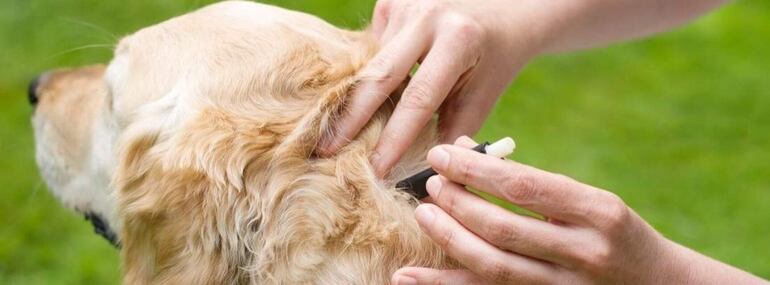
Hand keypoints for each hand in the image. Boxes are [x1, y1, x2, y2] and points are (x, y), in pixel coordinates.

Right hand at [317, 0, 543, 174]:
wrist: (505, 10)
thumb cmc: (495, 60)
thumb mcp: (483, 96)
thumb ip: (452, 132)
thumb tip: (420, 175)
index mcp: (457, 40)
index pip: (418, 99)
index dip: (394, 138)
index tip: (375, 169)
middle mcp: (427, 16)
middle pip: (378, 76)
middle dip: (350, 118)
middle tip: (325, 151)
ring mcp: (405, 4)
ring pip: (372, 63)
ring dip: (364, 97)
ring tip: (345, 128)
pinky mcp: (391, 1)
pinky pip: (373, 48)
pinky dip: (375, 72)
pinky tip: (382, 85)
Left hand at [392, 136, 766, 283]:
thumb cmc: (616, 234)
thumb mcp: (593, 202)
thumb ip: (538, 186)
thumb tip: (469, 157)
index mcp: (598, 212)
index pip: (525, 187)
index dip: (476, 170)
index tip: (442, 153)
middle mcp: (584, 252)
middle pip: (504, 228)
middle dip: (459, 204)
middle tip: (432, 184)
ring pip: (494, 267)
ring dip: (450, 240)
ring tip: (424, 215)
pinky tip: (408, 276)